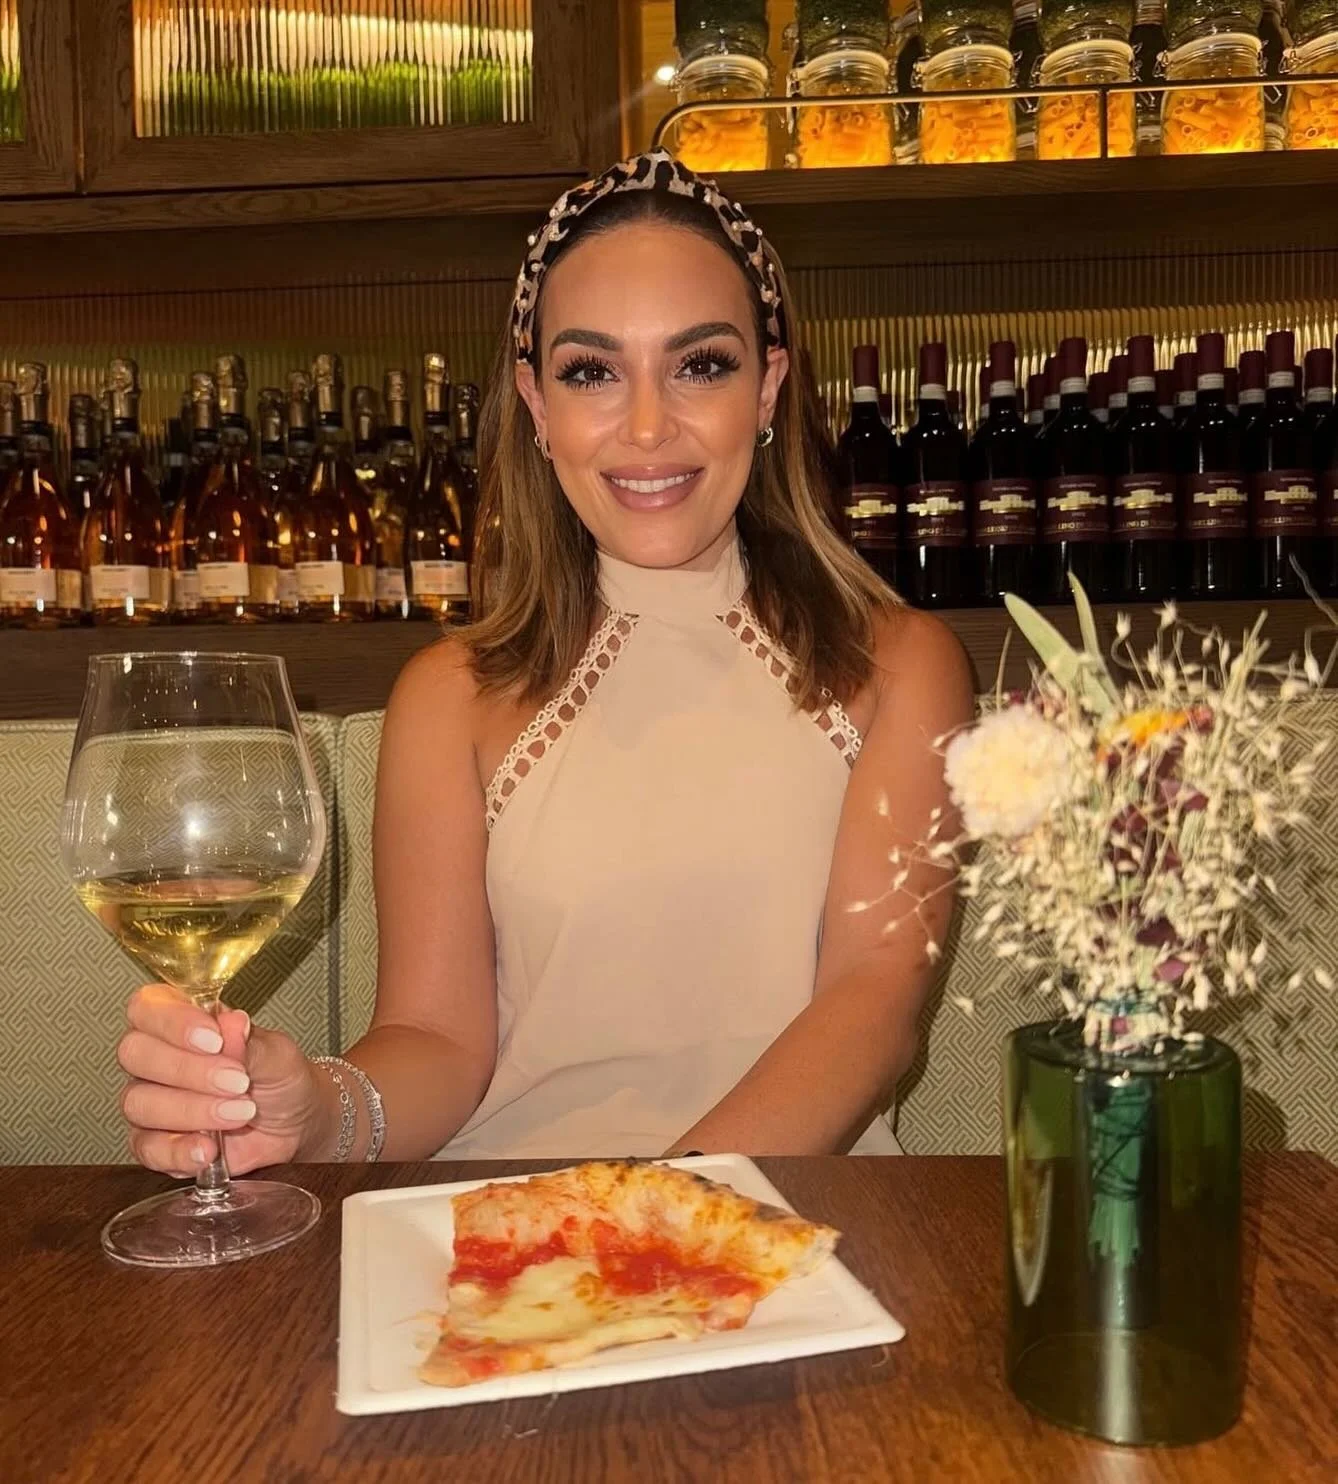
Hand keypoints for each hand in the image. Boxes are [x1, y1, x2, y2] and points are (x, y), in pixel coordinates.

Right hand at [117, 984, 322, 1176]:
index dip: (173, 1022)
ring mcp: (150, 1102)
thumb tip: (230, 1023)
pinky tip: (209, 1150)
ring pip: (138, 1102)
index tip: (215, 1040)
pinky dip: (178, 1151)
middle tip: (238, 1081)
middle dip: (189, 1070)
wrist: (295, 1124)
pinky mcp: (154, 1144)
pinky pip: (147, 1149)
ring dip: (192, 1110)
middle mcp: (155, 1059)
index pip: (147, 1007)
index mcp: (179, 1021)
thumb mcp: (277, 1055)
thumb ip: (250, 1042)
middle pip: (135, 1054)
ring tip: (240, 1114)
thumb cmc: (279, 1077)